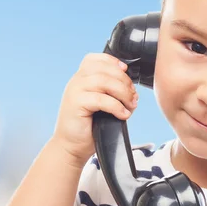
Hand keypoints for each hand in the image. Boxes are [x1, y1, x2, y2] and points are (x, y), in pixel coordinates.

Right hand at [52, 53, 138, 167]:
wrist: (73, 146)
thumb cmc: (90, 127)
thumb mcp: (104, 106)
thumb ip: (115, 94)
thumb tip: (133, 91)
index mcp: (82, 78)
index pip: (95, 59)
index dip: (113, 62)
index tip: (126, 72)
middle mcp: (77, 81)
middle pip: (104, 69)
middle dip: (124, 81)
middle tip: (133, 97)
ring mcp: (74, 91)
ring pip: (103, 81)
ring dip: (122, 92)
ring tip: (130, 105)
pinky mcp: (75, 104)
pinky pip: (100, 99)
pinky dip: (116, 106)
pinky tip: (123, 114)